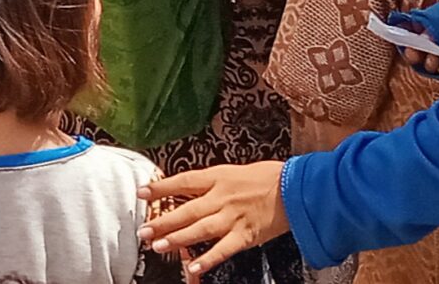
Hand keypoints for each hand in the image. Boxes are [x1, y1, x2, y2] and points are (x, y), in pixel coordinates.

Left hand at [142, 162, 288, 277]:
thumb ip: (214, 183)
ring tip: (159, 246)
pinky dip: (207, 259)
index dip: (161, 187)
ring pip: (200, 229)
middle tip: (143, 231)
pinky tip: (193, 267)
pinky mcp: (245, 234)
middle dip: (163, 221)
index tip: (142, 193)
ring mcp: (233, 217)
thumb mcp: (236, 171)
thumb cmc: (268, 177)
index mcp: (219, 177)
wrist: (295, 188)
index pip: (184, 181)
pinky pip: (223, 249)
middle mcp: (223, 197)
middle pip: (187, 210)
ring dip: (177, 239)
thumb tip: (190, 190)